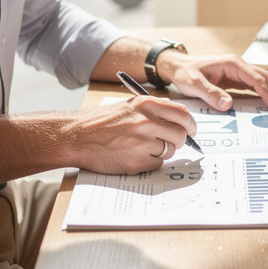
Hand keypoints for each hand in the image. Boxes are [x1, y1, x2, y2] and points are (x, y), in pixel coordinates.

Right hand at [62, 95, 195, 173]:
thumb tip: (177, 119)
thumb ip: (152, 110)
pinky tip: (133, 156)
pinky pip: (156, 164)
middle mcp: (148, 121)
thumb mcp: (128, 105)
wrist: (76, 136)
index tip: (191, 130)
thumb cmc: (100, 122)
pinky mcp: (137, 161)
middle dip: (178, 141)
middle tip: (169, 143)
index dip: (190, 124)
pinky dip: (149, 163)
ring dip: (161, 152)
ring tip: (141, 147)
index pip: (182, 114)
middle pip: (180, 135)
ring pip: (169, 151)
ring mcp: (143, 142)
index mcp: (147, 104)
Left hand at [158, 52, 267, 111]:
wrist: (177, 66)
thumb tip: (228, 104)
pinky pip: (258, 86)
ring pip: (266, 81)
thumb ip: (211, 94)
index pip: (256, 80)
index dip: (267, 94)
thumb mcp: (195, 84)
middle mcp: (239, 66)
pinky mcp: (237, 80)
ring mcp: (239, 73)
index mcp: (233, 64)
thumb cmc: (185, 72)